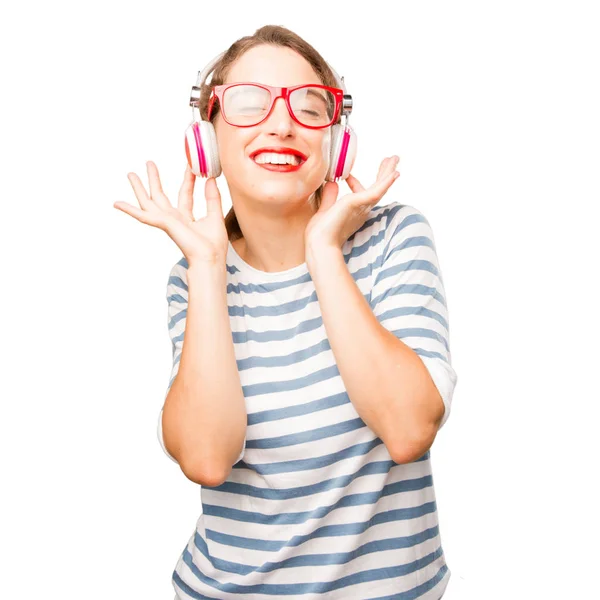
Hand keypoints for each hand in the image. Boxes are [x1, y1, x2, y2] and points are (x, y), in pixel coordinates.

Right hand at [114, 161, 228, 265]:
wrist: (209, 259)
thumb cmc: (213, 245)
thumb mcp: (215, 216)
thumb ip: (212, 198)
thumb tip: (211, 178)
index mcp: (187, 219)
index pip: (185, 195)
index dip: (187, 180)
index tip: (190, 166)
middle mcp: (174, 219)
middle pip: (161, 196)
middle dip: (155, 179)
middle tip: (149, 162)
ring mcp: (166, 222)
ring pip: (148, 202)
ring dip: (139, 188)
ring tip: (130, 174)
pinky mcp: (163, 224)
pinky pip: (142, 216)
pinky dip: (129, 209)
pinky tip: (117, 203)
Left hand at [304, 156, 399, 252]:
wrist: (320, 243)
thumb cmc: (321, 233)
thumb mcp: (325, 209)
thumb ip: (330, 197)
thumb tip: (331, 183)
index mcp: (354, 211)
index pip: (358, 193)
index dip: (354, 182)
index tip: (346, 175)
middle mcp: (361, 210)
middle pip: (376, 188)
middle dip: (383, 173)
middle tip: (391, 160)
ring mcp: (362, 207)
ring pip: (380, 187)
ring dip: (388, 172)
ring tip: (395, 158)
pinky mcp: (361, 203)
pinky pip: (377, 191)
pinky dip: (387, 182)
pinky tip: (395, 173)